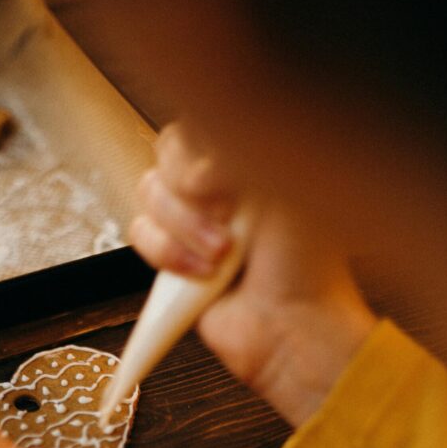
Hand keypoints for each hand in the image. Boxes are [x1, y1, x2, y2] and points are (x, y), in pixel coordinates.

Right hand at [131, 123, 376, 426]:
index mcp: (251, 158)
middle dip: (192, 193)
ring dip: (183, 228)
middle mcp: (220, 186)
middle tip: (228, 223)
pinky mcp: (172, 258)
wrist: (291, 326)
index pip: (200, 121)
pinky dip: (168, 254)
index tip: (225, 180)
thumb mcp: (289, 187)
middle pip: (167, 153)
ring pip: (150, 193)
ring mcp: (193, 221)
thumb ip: (242, 149)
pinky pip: (141, 233)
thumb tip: (196, 145)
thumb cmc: (305, 264)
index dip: (201, 149)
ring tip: (222, 257)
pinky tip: (201, 274)